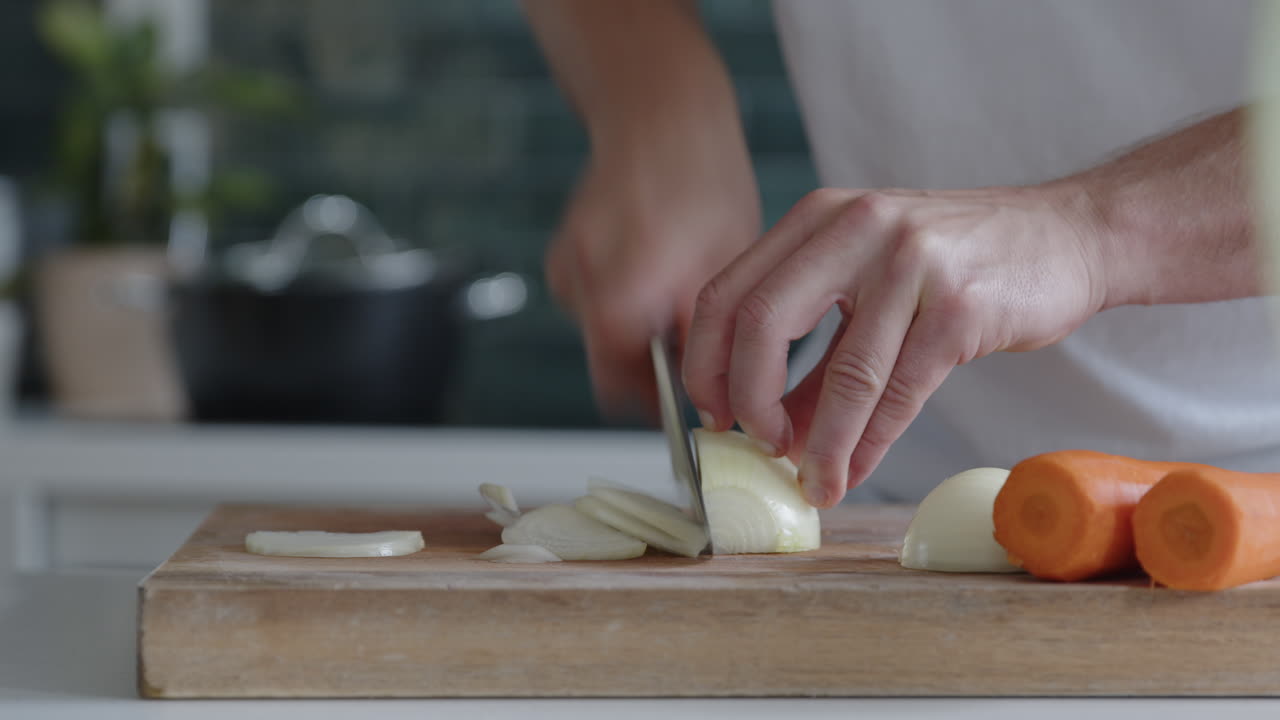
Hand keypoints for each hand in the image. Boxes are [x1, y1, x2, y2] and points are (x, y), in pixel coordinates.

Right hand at [546, 137, 759, 416]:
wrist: (661, 116)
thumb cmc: (704, 180)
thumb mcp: (727, 269)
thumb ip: (709, 335)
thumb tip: (710, 387)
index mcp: (623, 295)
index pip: (620, 389)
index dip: (658, 402)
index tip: (688, 400)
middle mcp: (582, 287)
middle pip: (607, 364)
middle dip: (649, 365)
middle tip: (694, 348)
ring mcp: (566, 270)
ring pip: (601, 335)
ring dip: (637, 330)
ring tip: (676, 291)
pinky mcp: (562, 257)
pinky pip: (593, 303)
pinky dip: (622, 300)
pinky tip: (652, 267)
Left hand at [682, 184, 1108, 505]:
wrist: (1066, 237)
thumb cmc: (959, 263)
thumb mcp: (870, 288)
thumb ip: (815, 353)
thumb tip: (769, 431)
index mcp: (819, 217)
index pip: (727, 293)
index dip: (706, 363)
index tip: (713, 414)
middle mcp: (856, 227)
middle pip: (762, 324)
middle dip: (748, 400)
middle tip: (757, 445)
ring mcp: (911, 262)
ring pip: (844, 374)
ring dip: (820, 444)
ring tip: (813, 483)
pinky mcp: (962, 306)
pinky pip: (900, 392)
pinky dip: (870, 443)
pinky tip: (854, 470)